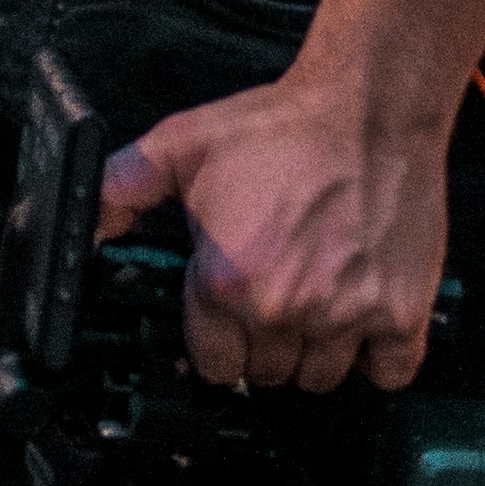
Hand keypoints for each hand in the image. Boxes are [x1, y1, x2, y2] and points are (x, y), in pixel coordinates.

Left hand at [98, 62, 446, 394]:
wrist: (371, 106)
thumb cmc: (285, 126)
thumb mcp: (182, 146)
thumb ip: (121, 189)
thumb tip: (84, 224)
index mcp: (227, 281)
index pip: (213, 365)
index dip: (219, 342)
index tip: (232, 319)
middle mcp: (284, 308)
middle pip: (267, 375)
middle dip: (267, 345)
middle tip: (277, 296)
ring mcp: (347, 315)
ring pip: (321, 379)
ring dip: (319, 353)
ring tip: (319, 302)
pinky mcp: (400, 312)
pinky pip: (390, 374)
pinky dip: (380, 357)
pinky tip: (365, 318)